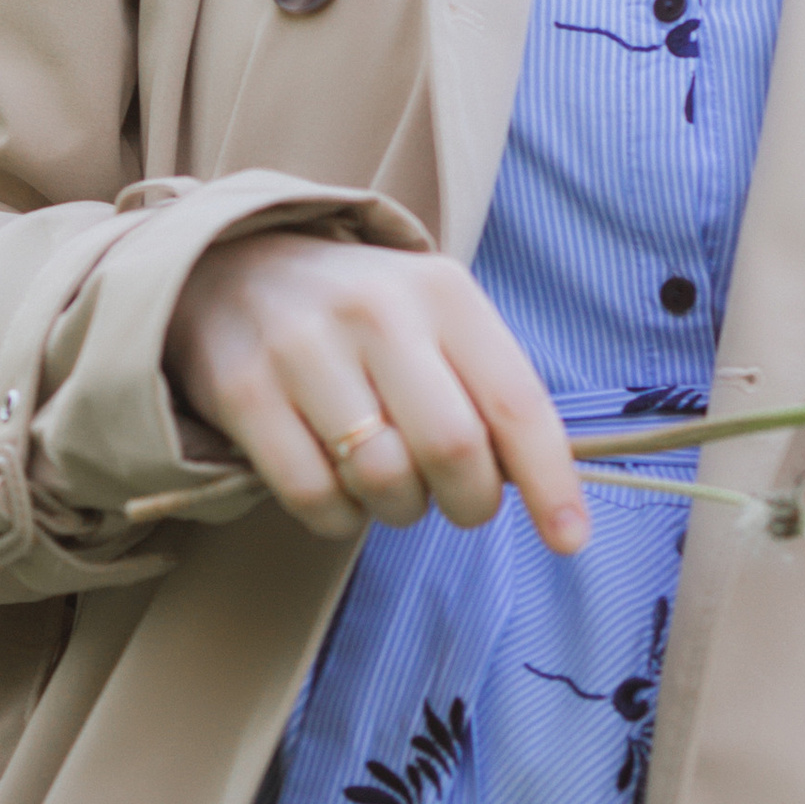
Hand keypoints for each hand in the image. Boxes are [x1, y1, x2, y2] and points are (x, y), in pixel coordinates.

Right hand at [165, 234, 588, 554]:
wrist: (234, 267)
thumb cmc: (361, 312)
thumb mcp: (434, 315)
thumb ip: (484, 384)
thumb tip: (539, 480)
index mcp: (442, 291)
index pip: (514, 399)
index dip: (549, 479)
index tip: (570, 536)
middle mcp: (378, 311)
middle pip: (452, 450)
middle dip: (470, 502)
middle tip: (462, 502)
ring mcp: (305, 349)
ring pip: (383, 480)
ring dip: (400, 510)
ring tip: (393, 482)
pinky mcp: (244, 391)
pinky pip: (314, 498)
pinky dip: (340, 519)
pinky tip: (342, 489)